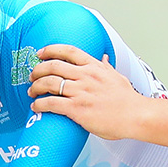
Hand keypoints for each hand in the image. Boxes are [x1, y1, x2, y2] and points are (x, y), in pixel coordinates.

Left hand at [31, 43, 150, 139]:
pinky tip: (36, 107)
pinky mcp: (77, 108)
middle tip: (32, 76)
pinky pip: (51, 103)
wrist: (136, 116)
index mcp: (94, 67)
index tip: (40, 54)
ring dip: (35, 87)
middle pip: (53, 66)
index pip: (68, 51)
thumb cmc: (128, 100)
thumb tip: (104, 58)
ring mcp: (81, 92)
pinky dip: (39, 104)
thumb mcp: (117, 77)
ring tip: (31, 92)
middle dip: (38, 70)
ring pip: (49, 83)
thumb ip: (106, 67)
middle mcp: (86, 76)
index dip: (50, 50)